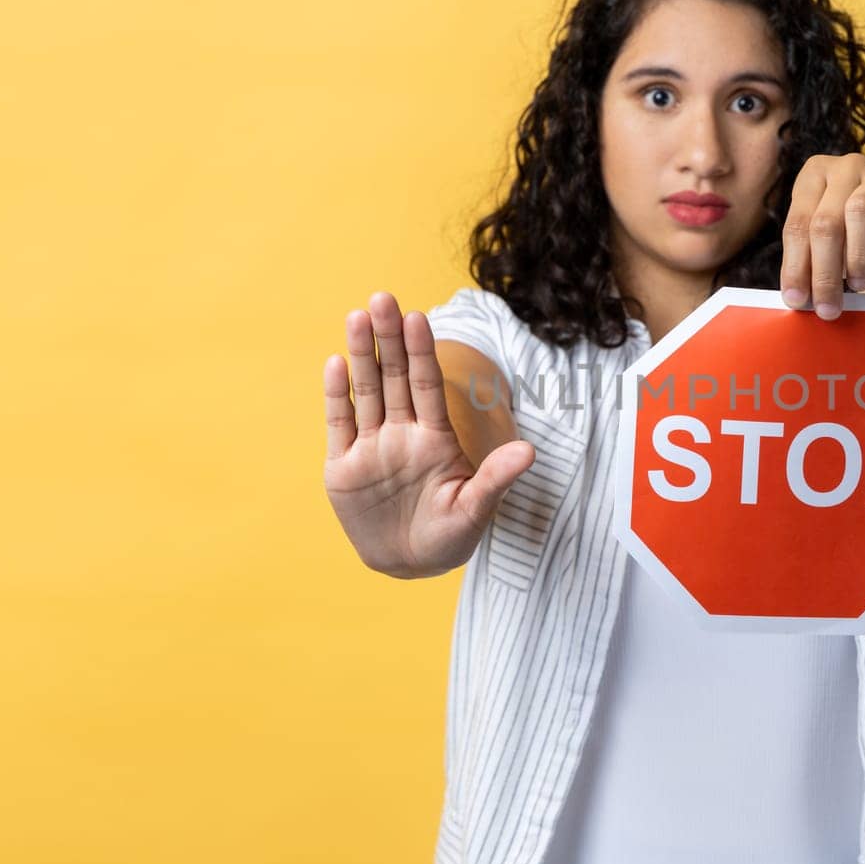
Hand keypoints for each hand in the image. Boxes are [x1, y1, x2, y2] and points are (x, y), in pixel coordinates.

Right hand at [322, 292, 534, 578]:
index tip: (420, 317)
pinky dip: (338, 395)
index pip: (427, 386)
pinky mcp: (343, 467)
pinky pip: (340, 424)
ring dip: (361, 355)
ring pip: (366, 392)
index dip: (423, 352)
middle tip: (382, 298)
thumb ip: (496, 478)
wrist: (411, 565)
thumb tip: (529, 451)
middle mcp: (402, 434)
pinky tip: (335, 363)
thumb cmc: (450, 536)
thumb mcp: (476, 509)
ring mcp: (371, 447)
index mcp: (435, 438)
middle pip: (394, 378)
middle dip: (389, 339)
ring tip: (356, 317)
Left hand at [778, 152, 864, 318]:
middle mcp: (844, 168)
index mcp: (813, 177)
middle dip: (824, 272)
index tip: (797, 300)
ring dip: (858, 256)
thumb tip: (797, 298)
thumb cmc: (859, 239)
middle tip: (828, 308)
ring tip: (859, 285)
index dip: (795, 266)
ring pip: (860, 211)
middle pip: (825, 223)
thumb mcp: (829, 248)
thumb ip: (811, 263)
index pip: (797, 226)